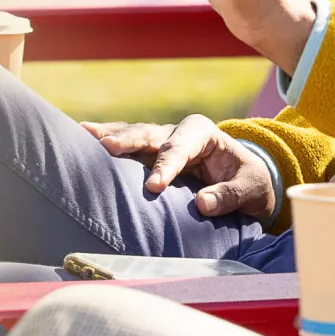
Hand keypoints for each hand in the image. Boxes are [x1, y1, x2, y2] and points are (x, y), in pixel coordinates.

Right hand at [80, 116, 276, 218]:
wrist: (244, 183)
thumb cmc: (249, 182)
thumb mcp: (252, 189)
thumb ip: (230, 195)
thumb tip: (203, 203)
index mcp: (203, 134)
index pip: (181, 148)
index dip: (166, 167)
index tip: (153, 187)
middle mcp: (177, 132)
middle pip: (149, 134)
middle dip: (129, 141)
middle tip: (107, 148)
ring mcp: (159, 142)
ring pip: (132, 136)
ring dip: (109, 136)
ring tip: (82, 134)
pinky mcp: (147, 156)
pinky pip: (125, 148)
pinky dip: (105, 143)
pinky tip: (82, 139)